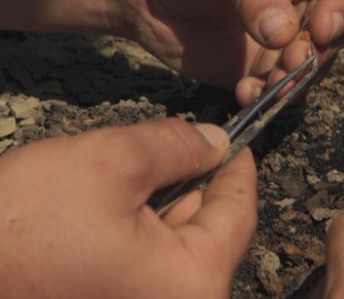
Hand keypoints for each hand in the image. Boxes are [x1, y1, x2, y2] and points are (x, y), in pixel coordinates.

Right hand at [0, 119, 256, 297]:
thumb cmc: (23, 225)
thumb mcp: (111, 162)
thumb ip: (177, 145)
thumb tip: (217, 142)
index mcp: (192, 286)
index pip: (239, 216)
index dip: (239, 169)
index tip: (237, 139)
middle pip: (208, 232)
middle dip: (197, 183)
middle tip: (187, 143)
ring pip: (173, 245)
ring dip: (165, 203)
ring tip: (140, 171)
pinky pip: (144, 263)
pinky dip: (140, 228)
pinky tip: (121, 202)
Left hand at [123, 0, 343, 104]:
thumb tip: (286, 33)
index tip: (323, 27)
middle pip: (341, 28)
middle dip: (320, 49)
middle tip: (293, 58)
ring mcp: (291, 37)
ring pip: (317, 65)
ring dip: (297, 78)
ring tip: (269, 83)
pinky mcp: (268, 68)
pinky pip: (283, 90)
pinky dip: (269, 97)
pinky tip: (245, 93)